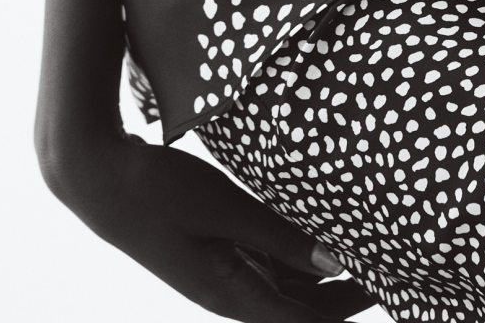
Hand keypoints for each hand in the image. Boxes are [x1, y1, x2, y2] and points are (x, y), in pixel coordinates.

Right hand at [53, 128, 375, 318]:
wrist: (95, 176)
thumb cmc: (157, 189)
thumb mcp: (224, 208)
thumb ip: (279, 235)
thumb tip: (335, 262)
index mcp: (228, 293)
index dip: (344, 314)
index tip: (387, 293)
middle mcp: (225, 292)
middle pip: (297, 310)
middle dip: (342, 299)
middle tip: (388, 272)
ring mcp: (216, 272)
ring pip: (281, 289)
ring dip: (319, 280)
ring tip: (362, 255)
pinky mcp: (209, 251)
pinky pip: (262, 266)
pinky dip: (293, 260)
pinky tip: (312, 241)